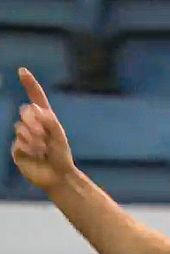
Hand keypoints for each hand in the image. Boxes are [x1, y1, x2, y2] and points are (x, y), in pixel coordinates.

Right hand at [11, 67, 75, 192]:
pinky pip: (18, 142)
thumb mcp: (59, 135)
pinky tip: (36, 155)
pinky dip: (28, 148)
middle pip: (25, 111)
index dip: (29, 84)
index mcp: (45, 119)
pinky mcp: (16, 149)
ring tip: (43, 149)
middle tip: (44, 136)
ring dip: (34, 138)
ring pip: (20, 127)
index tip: (22, 71)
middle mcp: (32, 125)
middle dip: (34, 122)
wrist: (57, 175)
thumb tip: (34, 107)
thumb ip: (48, 120)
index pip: (36, 98)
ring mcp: (22, 136)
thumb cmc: (61, 155)